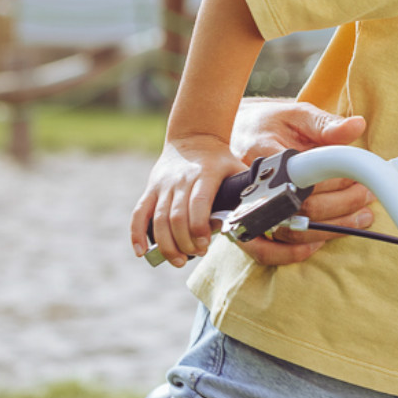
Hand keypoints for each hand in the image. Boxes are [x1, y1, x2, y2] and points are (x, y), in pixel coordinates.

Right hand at [130, 134, 248, 267]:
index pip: (198, 204)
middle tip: (195, 255)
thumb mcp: (236, 168)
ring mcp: (163, 185)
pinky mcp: (151, 189)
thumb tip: (259, 214)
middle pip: (176, 217)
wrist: (193, 137)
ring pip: (158, 219)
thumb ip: (246, 190)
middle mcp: (181, 180)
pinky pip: (139, 213)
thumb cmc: (219, 159)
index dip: (199, 228)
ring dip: (166, 244)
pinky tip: (141, 251)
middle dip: (185, 241)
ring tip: (178, 260)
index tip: (205, 245)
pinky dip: (137, 234)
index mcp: (205, 174)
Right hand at [230, 100, 375, 266]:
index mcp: (264, 155)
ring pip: (288, 233)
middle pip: (302, 208)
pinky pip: (264, 250)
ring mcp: (246, 208)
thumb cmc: (268, 124)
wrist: (236, 133)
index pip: (306, 178)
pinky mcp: (246, 223)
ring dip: (331, 229)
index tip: (360, 178)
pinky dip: (293, 253)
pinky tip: (321, 241)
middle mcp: (252, 186)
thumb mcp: (296, 115)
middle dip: (343, 205)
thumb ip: (325, 124)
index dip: (337, 182)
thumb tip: (357, 126)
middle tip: (367, 195)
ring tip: (360, 217)